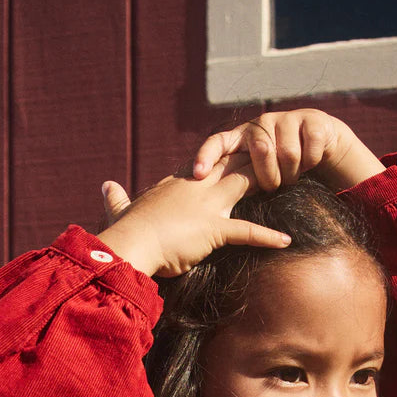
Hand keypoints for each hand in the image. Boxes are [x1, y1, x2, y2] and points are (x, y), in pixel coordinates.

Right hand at [97, 156, 291, 277]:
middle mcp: (195, 188)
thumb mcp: (120, 212)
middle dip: (255, 158)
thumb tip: (105, 186)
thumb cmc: (126, 232)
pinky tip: (286, 240)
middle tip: (278, 155)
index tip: (239, 153)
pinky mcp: (213, 229)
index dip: (224, 158)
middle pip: (231, 165)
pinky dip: (268, 237)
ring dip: (269, 181)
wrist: (129, 244)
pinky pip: (247, 231)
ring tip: (291, 180)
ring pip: (245, 184)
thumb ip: (116, 200)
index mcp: (176, 184)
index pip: (206, 165)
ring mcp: (206, 206)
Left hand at [193, 109, 383, 191]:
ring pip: (287, 153)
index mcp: (241, 137)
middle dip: (268, 175)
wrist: (318, 142)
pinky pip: (310, 149)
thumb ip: (237, 180)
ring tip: (290, 177)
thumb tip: (212, 209)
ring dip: (291, 173)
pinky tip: (309, 163)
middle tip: (272, 187)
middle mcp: (261, 123)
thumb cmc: (279, 166)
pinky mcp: (311, 120)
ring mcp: (286, 119)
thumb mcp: (256, 173)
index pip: (217, 142)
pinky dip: (310, 163)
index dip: (206, 156)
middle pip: (261, 149)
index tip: (198, 174)